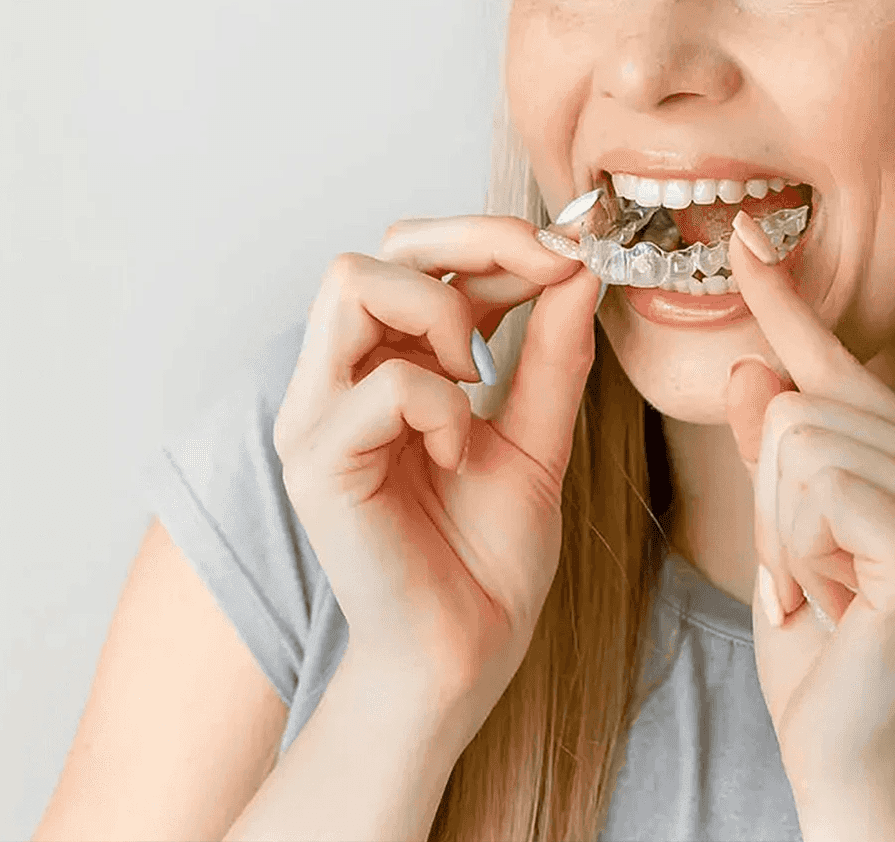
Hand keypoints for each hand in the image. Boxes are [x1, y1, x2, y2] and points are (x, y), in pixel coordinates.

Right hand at [273, 214, 600, 742]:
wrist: (466, 655)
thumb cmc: (488, 557)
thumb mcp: (539, 438)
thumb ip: (552, 352)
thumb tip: (579, 267)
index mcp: (383, 366)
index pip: (413, 255)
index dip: (494, 238)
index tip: (568, 255)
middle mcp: (336, 380)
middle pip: (376, 248)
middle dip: (473, 241)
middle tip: (544, 274)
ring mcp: (315, 416)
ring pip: (352, 282)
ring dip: (442, 312)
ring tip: (478, 379)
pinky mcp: (316, 461)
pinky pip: (384, 383)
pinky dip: (443, 406)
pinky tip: (459, 454)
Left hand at [724, 211, 894, 837]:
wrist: (846, 752)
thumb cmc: (817, 640)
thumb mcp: (780, 525)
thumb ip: (773, 446)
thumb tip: (753, 363)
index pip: (835, 364)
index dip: (784, 300)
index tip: (746, 235)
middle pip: (798, 401)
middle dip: (771, 499)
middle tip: (808, 574)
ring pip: (798, 440)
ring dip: (782, 532)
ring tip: (824, 590)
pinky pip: (816, 488)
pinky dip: (796, 551)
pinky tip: (836, 602)